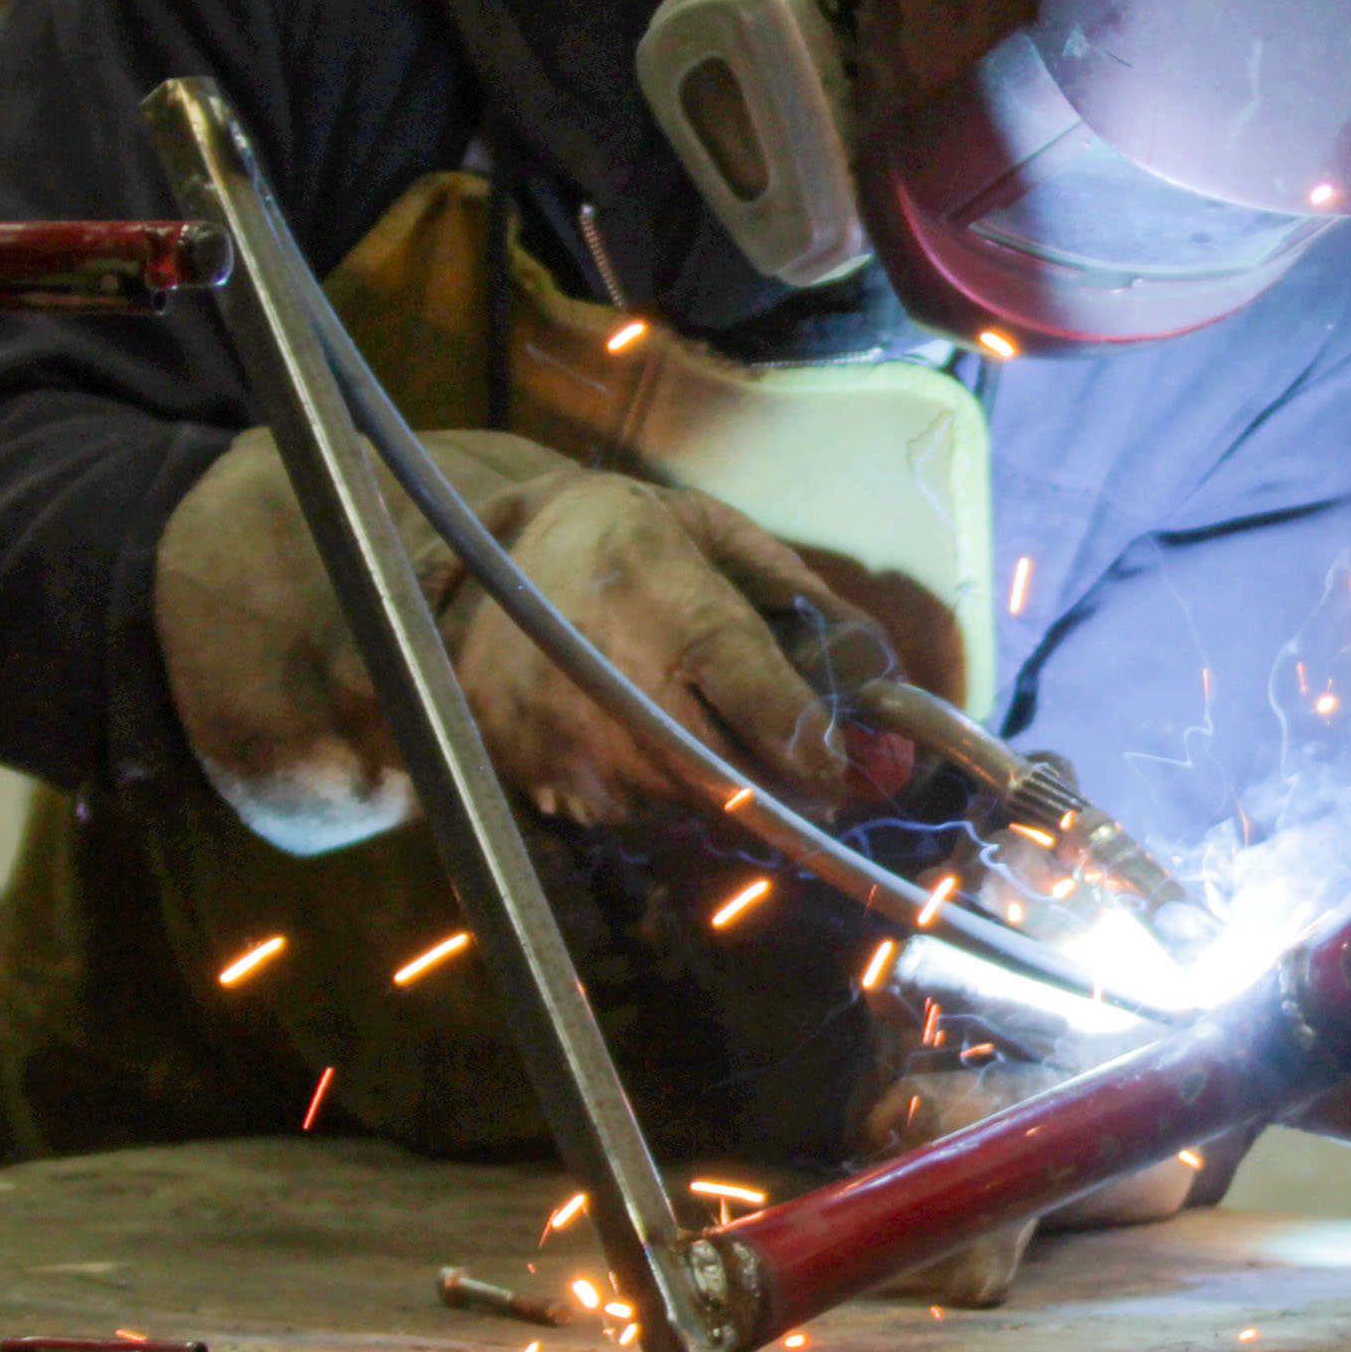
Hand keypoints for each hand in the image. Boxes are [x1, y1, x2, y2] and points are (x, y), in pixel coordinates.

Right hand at [157, 426, 886, 852]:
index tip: (843, 767)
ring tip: (729, 749)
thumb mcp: (714, 535)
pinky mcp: (538, 781)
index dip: (808, 740)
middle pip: (726, 776)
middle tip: (822, 788)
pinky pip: (630, 815)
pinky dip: (661, 797)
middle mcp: (613, 683)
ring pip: (682, 808)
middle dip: (786, 792)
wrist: (473, 564)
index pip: (752, 694)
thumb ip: (798, 599)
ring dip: (725, 795)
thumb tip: (878, 670)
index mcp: (665, 602)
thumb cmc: (622, 541)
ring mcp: (569, 743)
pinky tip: (656, 747)